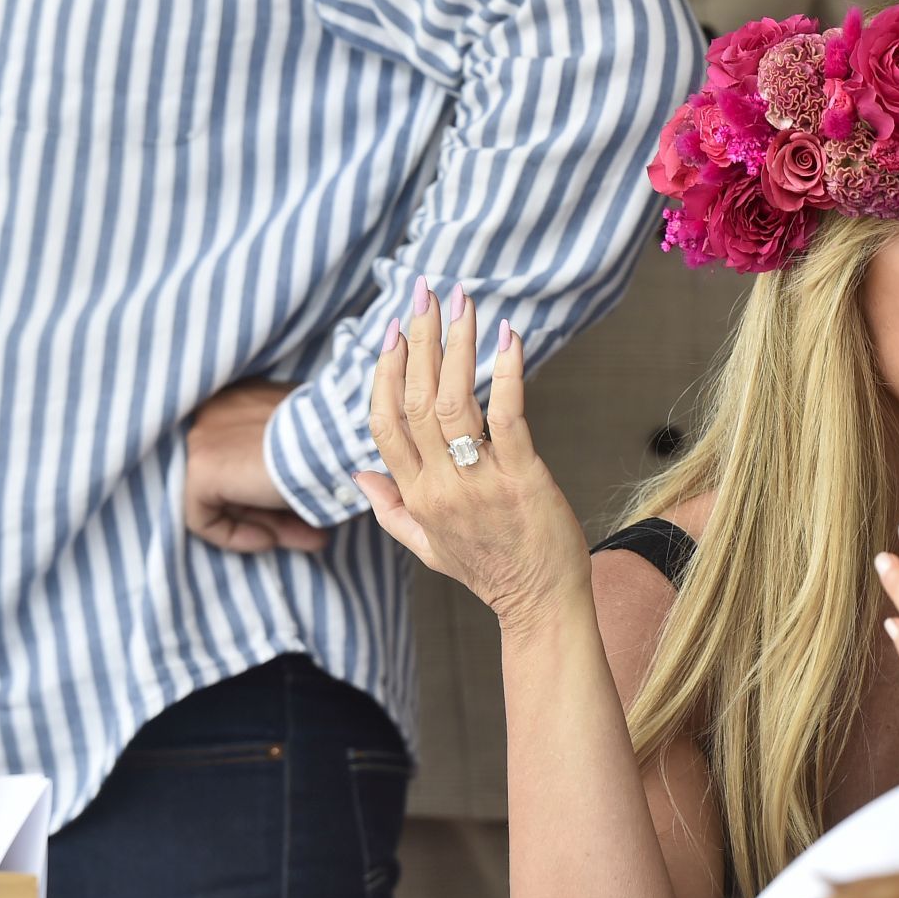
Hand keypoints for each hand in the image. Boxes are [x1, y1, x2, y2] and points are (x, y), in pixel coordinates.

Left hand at [185, 381, 328, 553]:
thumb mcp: (318, 443)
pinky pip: (203, 515)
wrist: (341, 440)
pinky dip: (233, 535)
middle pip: (239, 477)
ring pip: (225, 497)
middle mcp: (218, 408)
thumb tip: (301, 484)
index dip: (279, 487)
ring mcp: (204, 435)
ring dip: (268, 525)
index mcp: (248, 396)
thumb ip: (299, 456)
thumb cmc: (342, 438)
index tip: (310, 507)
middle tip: (312, 534)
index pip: (251, 453)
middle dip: (275, 512)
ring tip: (307, 541)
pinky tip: (269, 540)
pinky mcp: (201, 465)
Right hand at [356, 278, 590, 632]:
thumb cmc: (489, 571)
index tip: (392, 332)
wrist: (541, 605)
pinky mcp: (523, 479)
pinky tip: (508, 338)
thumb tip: (358, 472)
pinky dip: (506, 373)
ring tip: (463, 303)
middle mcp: (439, 486)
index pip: (382, 423)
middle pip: (414, 400)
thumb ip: (389, 508)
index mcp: (414, 496)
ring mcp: (480, 483)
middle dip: (418, 340)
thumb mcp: (426, 547)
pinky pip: (508, 416)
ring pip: (453, 401)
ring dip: (457, 346)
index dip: (384, 372)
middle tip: (424, 292)